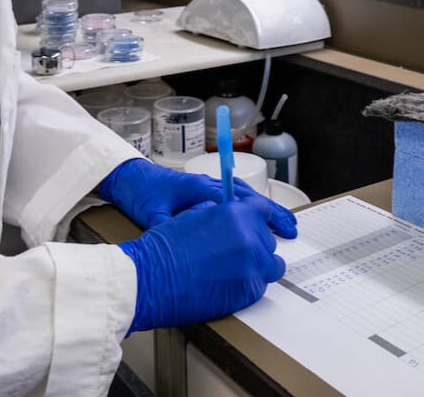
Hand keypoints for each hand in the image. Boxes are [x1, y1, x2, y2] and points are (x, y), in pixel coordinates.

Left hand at [99, 158, 296, 237]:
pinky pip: (236, 196)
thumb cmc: (143, 195)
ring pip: (245, 195)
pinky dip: (251, 205)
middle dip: (272, 212)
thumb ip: (168, 228)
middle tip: (291, 229)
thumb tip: (182, 244)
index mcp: (201, 189)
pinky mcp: (207, 190)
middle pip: (249, 197)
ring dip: (265, 209)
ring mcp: (210, 186)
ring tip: (283, 225)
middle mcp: (210, 185)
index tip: (278, 229)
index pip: (240, 202)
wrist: (132, 178)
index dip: (262, 215)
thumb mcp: (153, 215)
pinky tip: (259, 220)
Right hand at [118, 197, 288, 332]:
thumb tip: (227, 216)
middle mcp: (249, 238)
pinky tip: (231, 283)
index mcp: (235, 214)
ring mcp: (251, 267)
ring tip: (238, 269)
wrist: (149, 279)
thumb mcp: (192, 216)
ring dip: (258, 265)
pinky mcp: (247, 293)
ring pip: (270, 265)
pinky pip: (259, 286)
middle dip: (255, 243)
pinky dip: (249, 284)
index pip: (264, 210)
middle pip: (267, 239)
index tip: (264, 224)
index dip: (261, 217)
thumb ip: (218, 214)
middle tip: (237, 251)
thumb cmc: (163, 249)